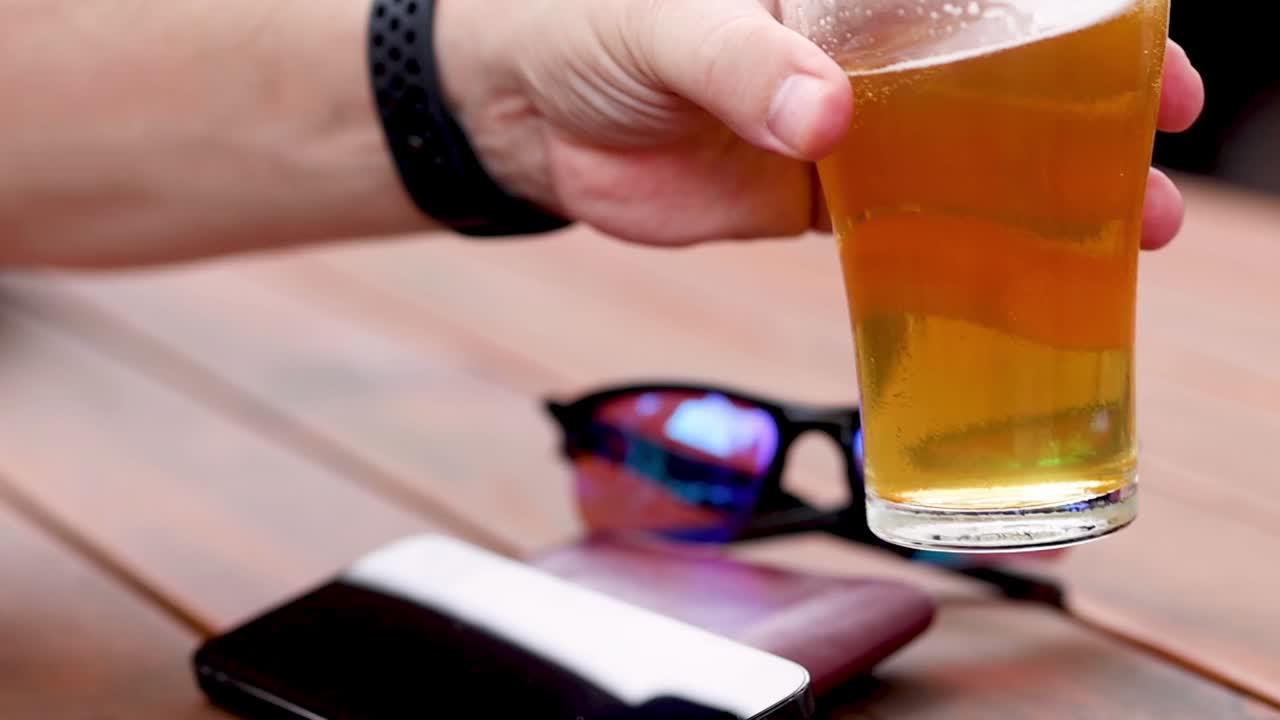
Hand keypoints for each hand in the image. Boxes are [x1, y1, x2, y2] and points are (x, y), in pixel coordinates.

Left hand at [439, 0, 1204, 247]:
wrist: (526, 110)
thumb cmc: (586, 20)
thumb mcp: (663, 20)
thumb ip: (739, 58)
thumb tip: (824, 117)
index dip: (1071, 15)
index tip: (1143, 46)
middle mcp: (864, 49)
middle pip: (1001, 73)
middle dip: (1089, 107)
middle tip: (1161, 144)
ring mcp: (847, 128)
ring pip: (968, 158)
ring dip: (1047, 196)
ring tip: (1130, 232)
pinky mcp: (814, 201)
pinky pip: (901, 229)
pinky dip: (958, 257)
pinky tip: (1019, 285)